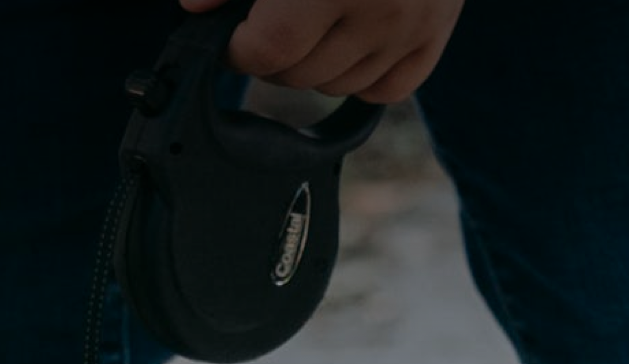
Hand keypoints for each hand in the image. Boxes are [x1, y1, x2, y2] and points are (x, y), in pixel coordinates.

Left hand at [183, 0, 464, 101]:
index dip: (237, 49)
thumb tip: (195, 7)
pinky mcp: (434, 34)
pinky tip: (343, 44)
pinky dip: (358, 78)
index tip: (228, 37)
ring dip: (311, 66)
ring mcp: (410, 26)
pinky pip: (385, 89)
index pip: (270, 47)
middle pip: (301, 74)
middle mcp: (376, 8)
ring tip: (306, 24)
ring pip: (338, 85)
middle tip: (265, 23)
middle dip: (271, 57)